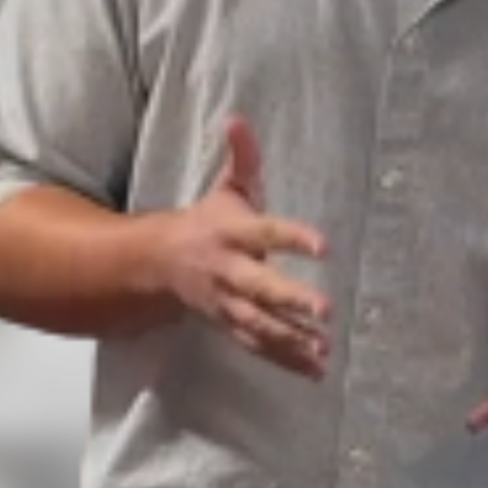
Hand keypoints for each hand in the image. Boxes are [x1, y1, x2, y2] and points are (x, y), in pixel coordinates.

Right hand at [159, 114, 331, 382]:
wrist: (160, 264)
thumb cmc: (208, 223)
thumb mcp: (225, 188)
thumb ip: (241, 157)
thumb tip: (238, 119)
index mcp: (232, 233)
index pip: (267, 233)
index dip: (294, 238)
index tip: (325, 246)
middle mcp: (229, 271)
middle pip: (261, 287)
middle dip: (292, 300)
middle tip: (326, 310)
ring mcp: (229, 303)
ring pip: (260, 324)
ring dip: (292, 338)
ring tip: (324, 346)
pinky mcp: (232, 325)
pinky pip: (260, 346)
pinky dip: (288, 360)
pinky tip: (318, 368)